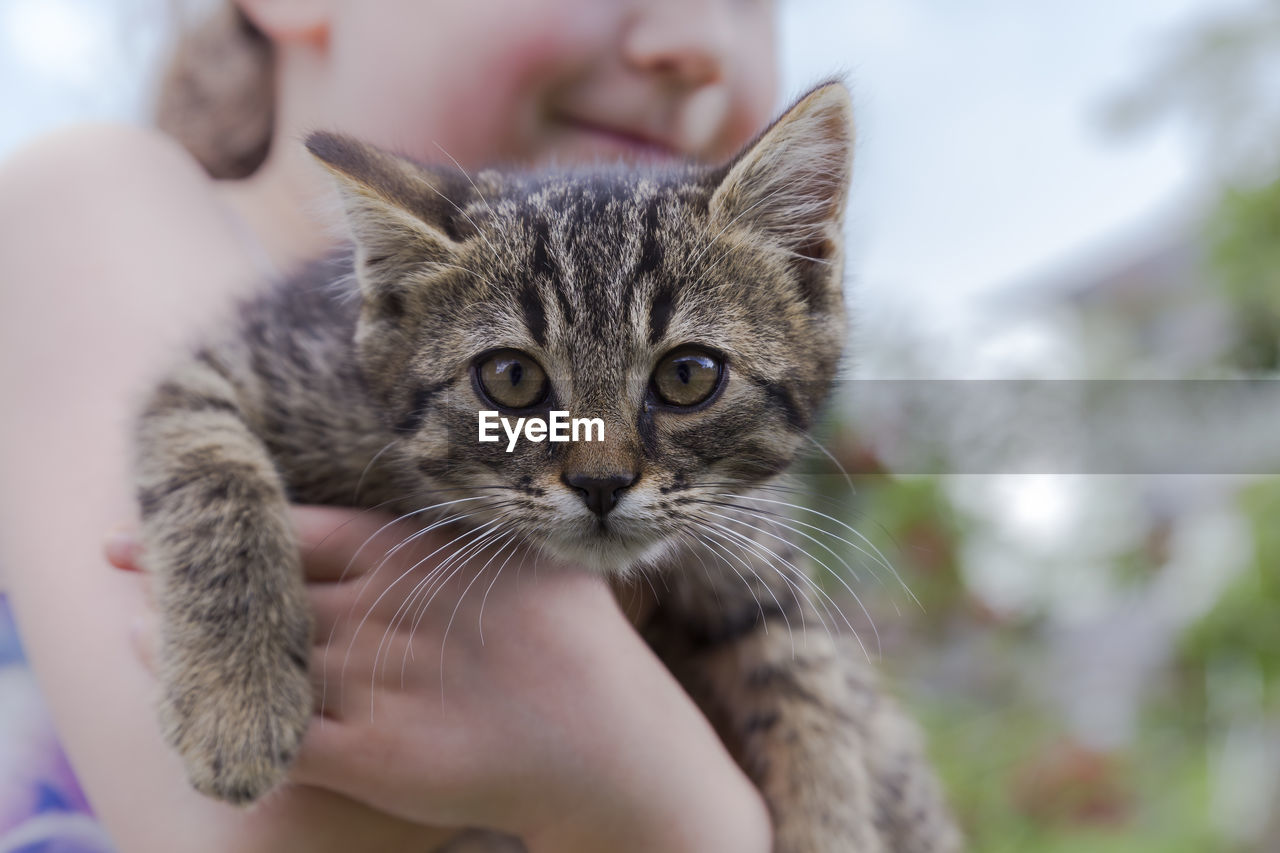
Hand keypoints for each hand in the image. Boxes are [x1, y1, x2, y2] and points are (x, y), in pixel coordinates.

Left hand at [108, 506, 770, 852]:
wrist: (611, 747)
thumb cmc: (581, 641)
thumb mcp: (532, 556)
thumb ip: (481, 515)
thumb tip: (475, 457)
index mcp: (412, 558)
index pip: (298, 530)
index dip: (233, 522)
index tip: (171, 509)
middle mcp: (379, 615)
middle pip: (261, 588)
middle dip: (190, 574)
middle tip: (120, 552)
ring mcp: (371, 685)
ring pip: (254, 657)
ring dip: (188, 643)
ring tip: (133, 623)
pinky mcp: (372, 758)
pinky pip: (275, 735)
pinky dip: (225, 719)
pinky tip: (187, 708)